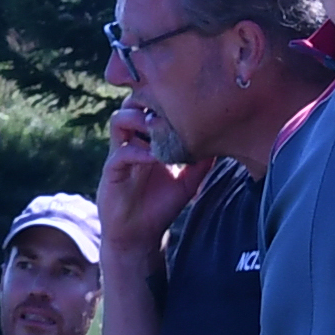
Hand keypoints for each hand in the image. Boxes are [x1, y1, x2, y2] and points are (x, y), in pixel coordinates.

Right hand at [94, 110, 192, 254]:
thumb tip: (223, 143)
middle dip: (148, 99)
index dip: (164, 98)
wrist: (140, 236)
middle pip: (131, 104)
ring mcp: (120, 154)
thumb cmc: (161, 206)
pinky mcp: (112, 172)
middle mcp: (132, 142)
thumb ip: (202, 162)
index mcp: (148, 139)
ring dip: (139, 119)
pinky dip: (139, 152)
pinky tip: (156, 158)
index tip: (186, 99)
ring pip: (119, 119)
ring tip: (160, 128)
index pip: (151, 106)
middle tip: (169, 106)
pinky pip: (121, 153)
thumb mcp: (188, 181)